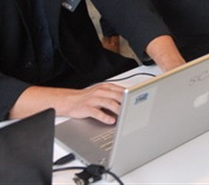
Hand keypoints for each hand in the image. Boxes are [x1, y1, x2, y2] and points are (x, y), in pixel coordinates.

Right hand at [11, 82, 125, 124]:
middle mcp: (100, 92)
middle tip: (135, 110)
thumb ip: (114, 95)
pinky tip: (111, 121)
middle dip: (127, 103)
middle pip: (117, 96)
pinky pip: (97, 112)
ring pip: (109, 103)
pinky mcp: (87, 108)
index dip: (131, 96)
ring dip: (118, 109)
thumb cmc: (87, 98)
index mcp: (105, 87)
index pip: (121, 90)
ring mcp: (93, 100)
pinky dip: (105, 117)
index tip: (139, 102)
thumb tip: (130, 101)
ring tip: (125, 115)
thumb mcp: (102, 93)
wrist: (68, 101)